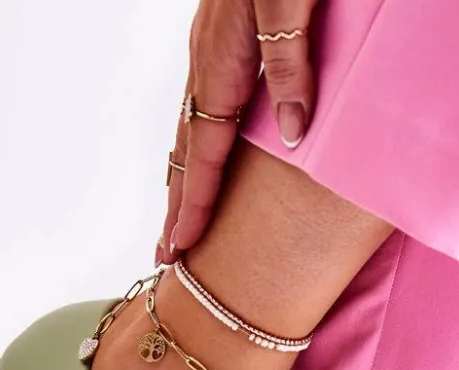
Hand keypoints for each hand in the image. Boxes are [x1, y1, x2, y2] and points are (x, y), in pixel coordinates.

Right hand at [157, 0, 318, 264]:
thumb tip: (293, 135)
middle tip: (166, 255)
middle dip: (177, 205)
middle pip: (186, 149)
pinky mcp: (224, 34)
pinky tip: (206, 153)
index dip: (195, 202)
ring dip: (184, 177)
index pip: (203, 150)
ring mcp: (211, 47)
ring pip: (191, 128)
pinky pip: (205, 105)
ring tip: (179, 218)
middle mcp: (207, 60)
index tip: (183, 245)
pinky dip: (199, 143)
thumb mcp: (287, 3)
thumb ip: (288, 64)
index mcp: (220, 61)